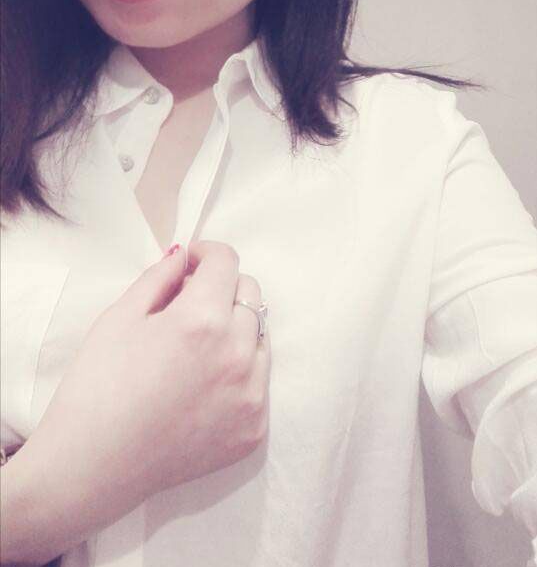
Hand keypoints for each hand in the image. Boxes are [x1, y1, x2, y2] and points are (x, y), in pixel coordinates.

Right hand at [13, 241, 270, 547]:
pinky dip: (239, 371)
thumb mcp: (118, 317)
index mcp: (202, 320)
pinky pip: (259, 380)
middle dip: (222, 287)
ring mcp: (250, 395)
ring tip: (197, 347)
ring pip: (260, 335)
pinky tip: (201, 384)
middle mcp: (237, 354)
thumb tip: (186, 256)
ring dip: (236, 328)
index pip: (226, 261)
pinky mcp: (253, 429)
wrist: (92, 467)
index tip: (190, 264)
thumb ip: (160, 277)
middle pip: (249, 293)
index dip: (205, 253)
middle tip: (188, 304)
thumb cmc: (96, 386)